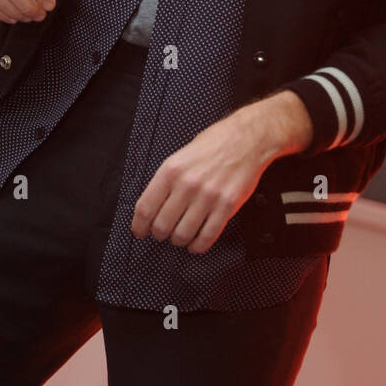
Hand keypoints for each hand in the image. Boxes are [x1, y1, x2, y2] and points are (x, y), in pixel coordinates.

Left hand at [131, 106, 274, 254]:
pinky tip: (196, 243)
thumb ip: (166, 181)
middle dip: (159, 235)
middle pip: (162, 226)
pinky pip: (207, 236)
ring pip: (182, 235)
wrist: (246, 139)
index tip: (139, 231)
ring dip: (178, 241)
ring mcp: (208, 197)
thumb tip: (151, 207)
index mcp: (171, 170)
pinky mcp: (227, 206)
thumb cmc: (214, 144)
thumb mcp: (180, 156)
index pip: (145, 208)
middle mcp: (187, 184)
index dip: (139, 226)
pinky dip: (198, 246)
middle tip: (161, 233)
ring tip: (180, 236)